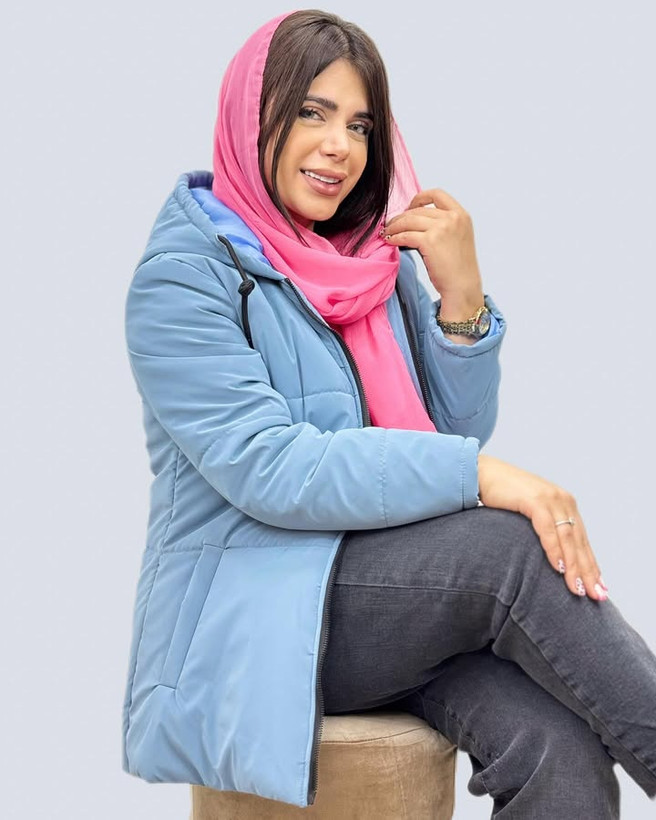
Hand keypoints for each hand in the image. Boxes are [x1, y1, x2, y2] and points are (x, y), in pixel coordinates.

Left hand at [383, 188, 483, 318]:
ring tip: (387, 233)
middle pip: (418, 210)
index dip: (419, 198)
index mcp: (461, 215)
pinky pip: (405, 235)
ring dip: (394, 227)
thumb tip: (415, 220)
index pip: (437, 194)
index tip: (409, 207)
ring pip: (409, 221)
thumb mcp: (457, 237)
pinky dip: (394, 238)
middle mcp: (452, 218)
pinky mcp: (430, 241)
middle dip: (401, 217)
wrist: (462, 287)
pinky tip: (390, 241)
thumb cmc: (458, 268)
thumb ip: (443, 225)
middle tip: (390, 225)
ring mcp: (441, 228)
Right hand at [477, 455, 608, 600]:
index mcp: (564, 504)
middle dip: (588, 571)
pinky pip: (548, 530)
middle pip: (579, 542)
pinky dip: (554, 550)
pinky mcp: (533, 500)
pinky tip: (559, 568)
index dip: (591, 565)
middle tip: (596, 595)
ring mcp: (549, 499)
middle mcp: (562, 500)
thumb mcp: (529, 512)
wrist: (483, 473)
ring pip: (567, 538)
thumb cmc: (502, 496)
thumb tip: (552, 556)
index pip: (582, 540)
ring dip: (573, 566)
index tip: (598, 588)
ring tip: (578, 588)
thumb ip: (544, 527)